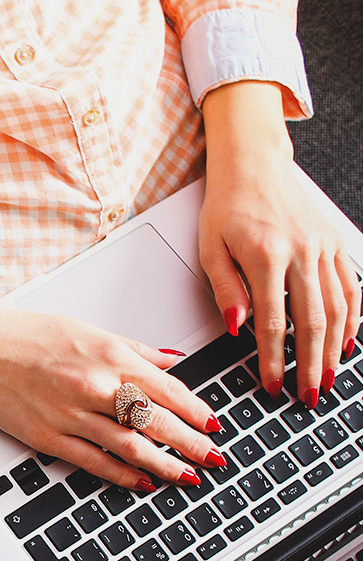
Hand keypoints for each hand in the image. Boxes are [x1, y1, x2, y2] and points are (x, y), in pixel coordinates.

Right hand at [0, 304, 221, 490]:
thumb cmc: (27, 335)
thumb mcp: (88, 330)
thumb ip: (133, 349)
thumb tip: (170, 361)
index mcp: (109, 356)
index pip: (168, 389)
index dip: (197, 411)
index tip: (214, 426)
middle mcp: (95, 386)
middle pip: (157, 421)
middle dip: (192, 444)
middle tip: (214, 459)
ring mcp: (71, 414)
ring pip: (131, 446)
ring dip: (165, 465)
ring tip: (187, 477)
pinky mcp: (48, 436)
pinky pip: (94, 461)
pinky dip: (123, 474)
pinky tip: (142, 482)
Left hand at [200, 82, 360, 406]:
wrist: (254, 164)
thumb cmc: (227, 206)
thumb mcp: (210, 248)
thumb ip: (225, 289)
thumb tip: (237, 327)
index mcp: (267, 257)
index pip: (273, 323)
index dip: (273, 360)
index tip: (271, 385)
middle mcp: (302, 252)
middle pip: (313, 321)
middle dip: (310, 364)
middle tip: (309, 395)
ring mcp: (323, 247)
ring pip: (338, 307)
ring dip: (334, 348)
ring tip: (328, 378)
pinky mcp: (334, 243)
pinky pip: (351, 286)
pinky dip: (353, 317)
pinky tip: (347, 342)